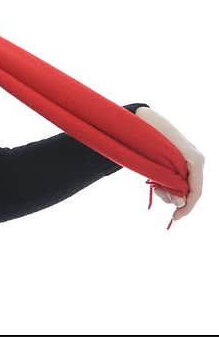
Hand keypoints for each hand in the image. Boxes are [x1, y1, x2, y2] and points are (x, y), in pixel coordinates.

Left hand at [135, 107, 203, 221]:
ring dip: (168, 190)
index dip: (187, 207)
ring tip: (153, 183)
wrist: (140, 118)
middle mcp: (196, 160)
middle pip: (190, 190)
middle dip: (173, 196)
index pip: (196, 190)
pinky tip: (155, 180)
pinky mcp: (179, 160)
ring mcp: (188, 160)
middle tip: (156, 192)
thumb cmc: (148, 136)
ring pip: (182, 186)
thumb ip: (169, 182)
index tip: (174, 218)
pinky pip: (177, 178)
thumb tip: (179, 203)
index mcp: (195, 159)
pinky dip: (166, 183)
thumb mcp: (157, 162)